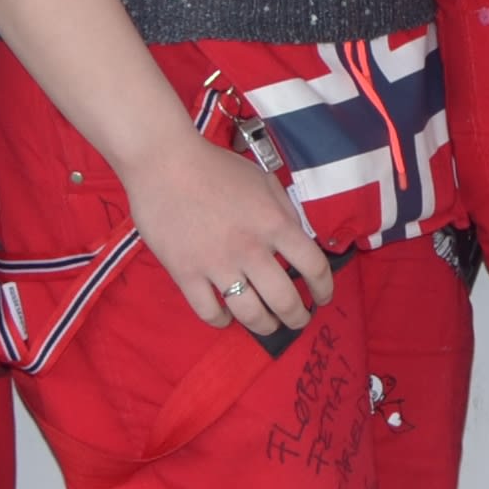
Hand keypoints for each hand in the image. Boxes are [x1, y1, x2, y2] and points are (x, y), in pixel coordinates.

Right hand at [122, 121, 334, 333]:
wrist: (164, 163)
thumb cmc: (216, 167)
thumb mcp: (264, 180)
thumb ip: (285, 211)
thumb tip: (300, 241)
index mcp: (274, 223)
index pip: (314, 266)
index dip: (325, 289)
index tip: (323, 298)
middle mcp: (250, 249)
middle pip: (285, 300)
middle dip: (297, 317)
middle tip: (297, 320)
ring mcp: (217, 265)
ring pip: (250, 314)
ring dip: (265, 326)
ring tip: (268, 325)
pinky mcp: (186, 274)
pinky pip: (209, 311)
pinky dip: (222, 321)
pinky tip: (227, 318)